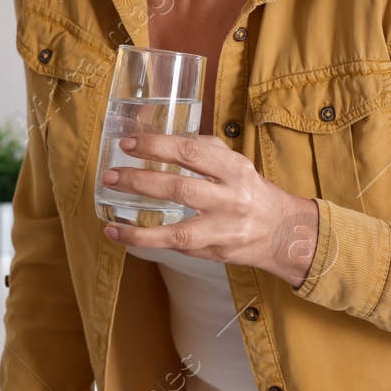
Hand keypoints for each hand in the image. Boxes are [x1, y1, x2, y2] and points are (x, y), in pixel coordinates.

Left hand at [100, 133, 320, 287]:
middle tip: (110, 175)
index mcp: (234, 168)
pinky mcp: (214, 250)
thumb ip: (203, 150)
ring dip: (138, 222)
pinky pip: (175, 247)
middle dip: (140, 180)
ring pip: (177, 229)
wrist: (281, 230)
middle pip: (180, 188)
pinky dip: (144, 241)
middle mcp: (231, 198)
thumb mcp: (235, 162)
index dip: (156, 146)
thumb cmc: (249, 191)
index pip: (190, 152)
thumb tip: (159, 140)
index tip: (128, 144)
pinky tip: (120, 234)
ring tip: (109, 212)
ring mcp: (222, 229)